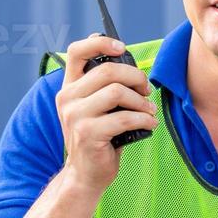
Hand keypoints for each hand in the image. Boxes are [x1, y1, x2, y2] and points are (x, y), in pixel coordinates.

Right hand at [55, 33, 157, 193]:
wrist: (85, 174)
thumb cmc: (98, 137)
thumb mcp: (95, 108)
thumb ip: (104, 86)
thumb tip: (130, 64)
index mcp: (69, 87)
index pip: (77, 52)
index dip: (100, 43)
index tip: (121, 47)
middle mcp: (67, 98)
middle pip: (107, 70)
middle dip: (135, 77)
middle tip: (146, 89)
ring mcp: (75, 116)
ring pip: (117, 92)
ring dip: (141, 101)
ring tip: (149, 110)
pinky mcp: (88, 134)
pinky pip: (124, 118)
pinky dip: (144, 119)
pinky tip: (149, 124)